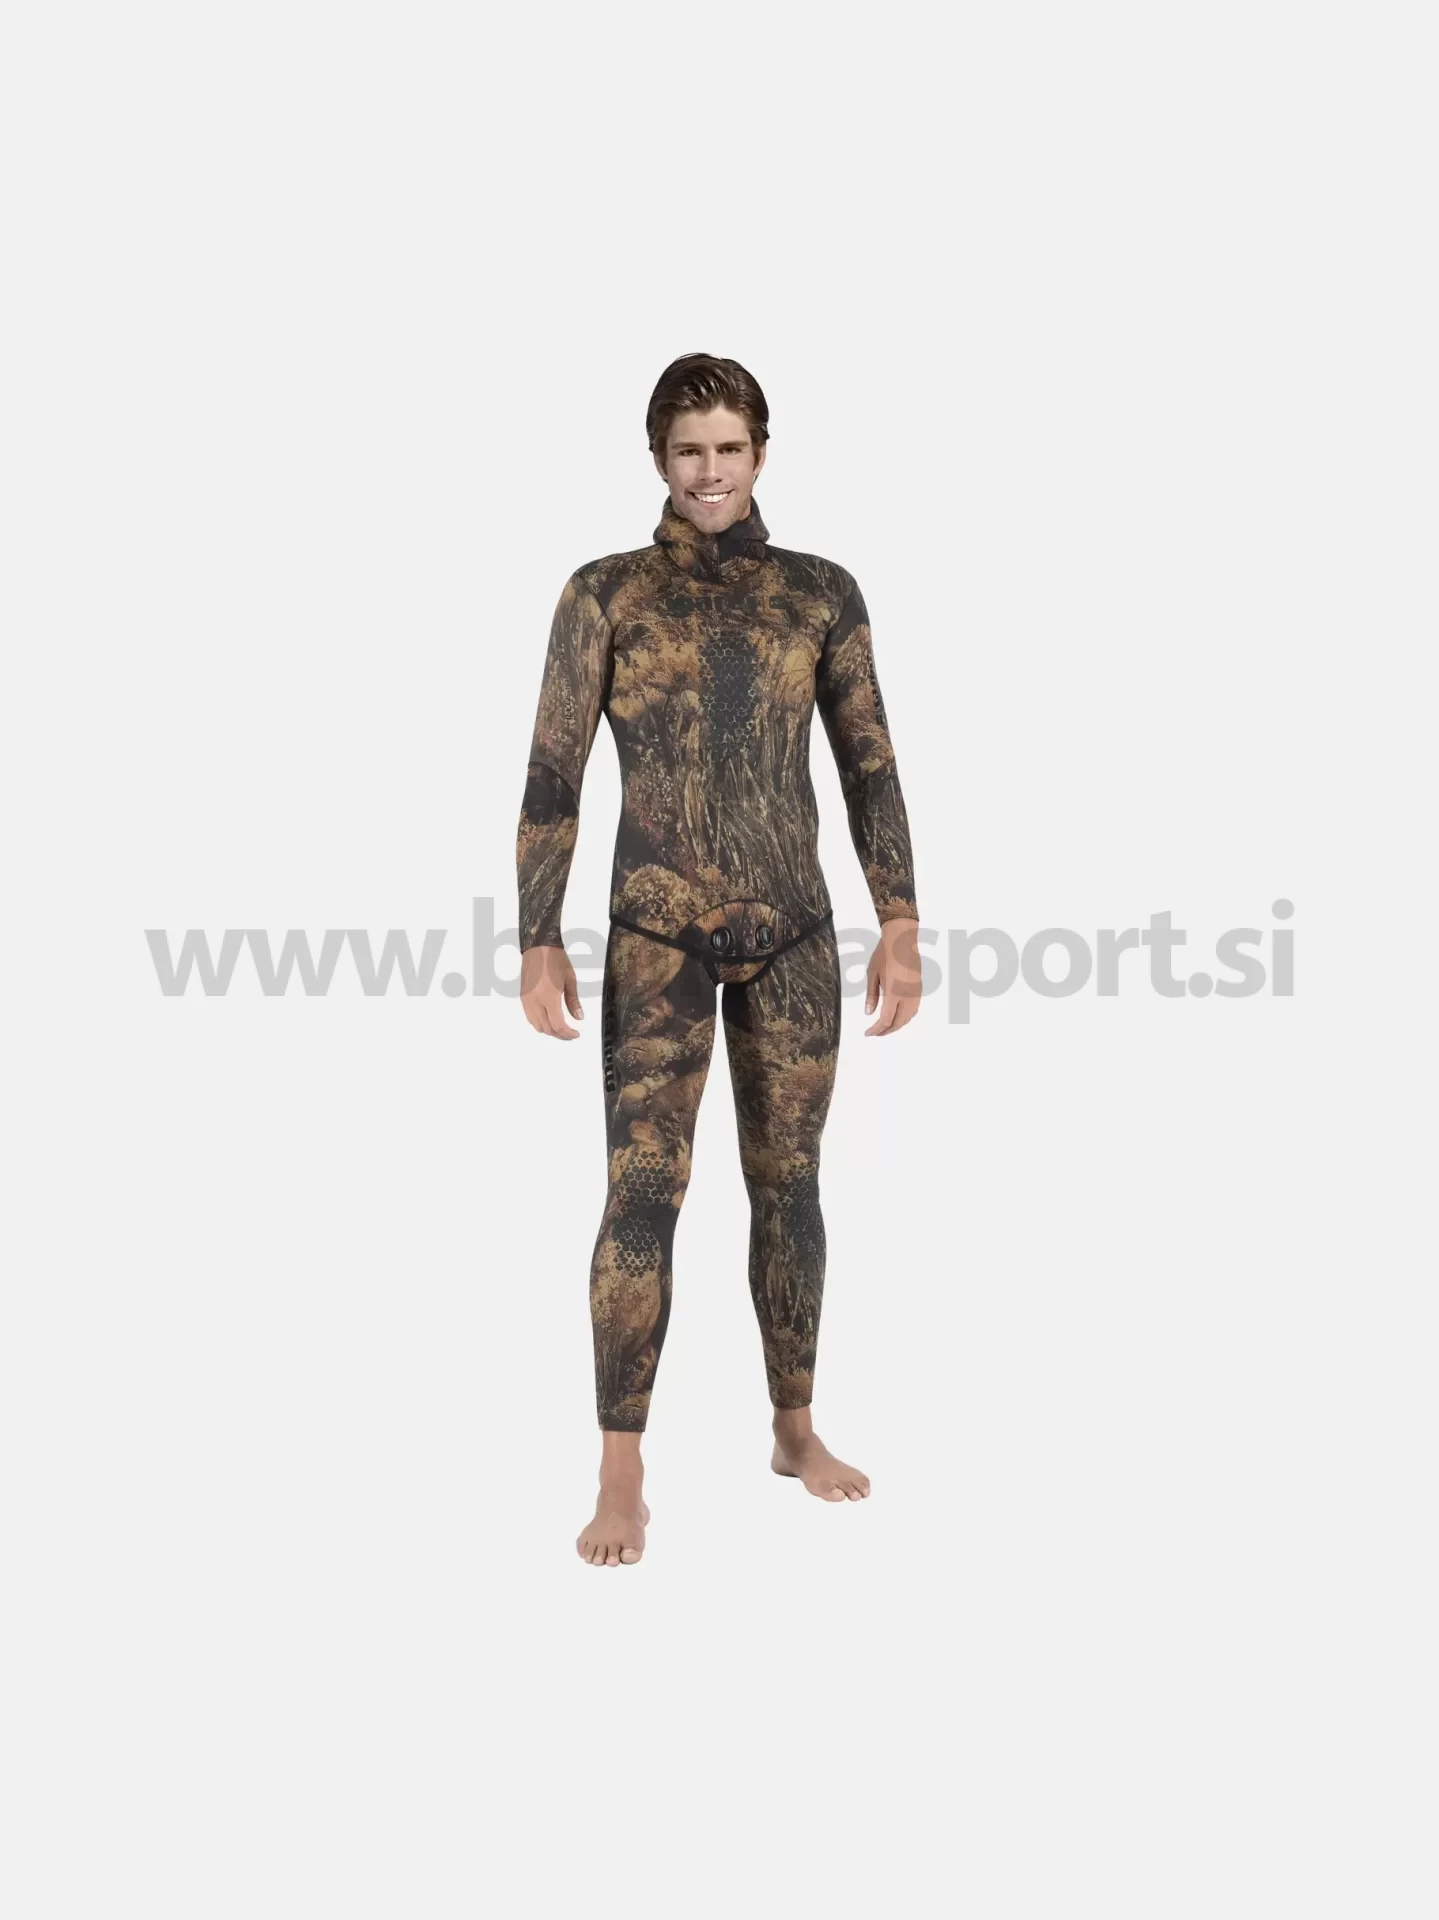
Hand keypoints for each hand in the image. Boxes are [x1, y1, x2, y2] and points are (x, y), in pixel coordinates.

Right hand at [521, 944, 582, 1038]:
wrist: (538, 947)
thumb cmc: (555, 959)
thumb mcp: (570, 980)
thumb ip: (573, 1001)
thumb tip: (579, 1017)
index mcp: (549, 996)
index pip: (558, 1025)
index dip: (567, 1034)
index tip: (576, 1034)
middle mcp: (535, 1001)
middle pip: (546, 1028)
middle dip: (560, 1035)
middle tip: (570, 1034)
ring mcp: (527, 1000)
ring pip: (536, 1025)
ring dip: (549, 1030)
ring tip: (561, 1029)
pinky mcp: (523, 997)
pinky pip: (530, 1017)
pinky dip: (539, 1023)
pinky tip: (549, 1020)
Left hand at [864, 917, 921, 1035]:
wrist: (902, 939)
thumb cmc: (884, 954)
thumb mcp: (872, 974)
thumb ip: (871, 996)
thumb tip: (869, 1013)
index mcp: (894, 992)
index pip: (886, 1019)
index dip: (876, 1030)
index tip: (867, 1034)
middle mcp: (907, 995)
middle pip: (898, 1022)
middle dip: (886, 1031)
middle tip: (874, 1033)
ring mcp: (915, 993)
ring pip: (908, 1017)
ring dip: (897, 1025)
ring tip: (885, 1027)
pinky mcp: (919, 989)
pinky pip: (913, 1009)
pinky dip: (905, 1017)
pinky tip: (897, 1016)